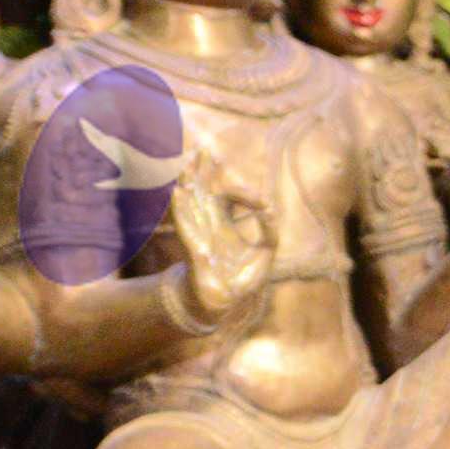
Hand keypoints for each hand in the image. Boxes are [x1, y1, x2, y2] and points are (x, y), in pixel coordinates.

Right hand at [165, 158, 272, 334]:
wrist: (226, 301)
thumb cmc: (242, 277)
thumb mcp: (265, 253)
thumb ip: (270, 231)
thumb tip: (271, 209)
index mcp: (225, 221)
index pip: (229, 196)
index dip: (242, 192)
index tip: (263, 202)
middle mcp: (208, 222)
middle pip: (202, 190)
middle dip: (202, 170)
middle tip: (202, 147)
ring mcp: (199, 233)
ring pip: (190, 202)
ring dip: (189, 182)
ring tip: (186, 162)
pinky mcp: (194, 248)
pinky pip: (185, 225)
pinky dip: (183, 209)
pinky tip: (178, 192)